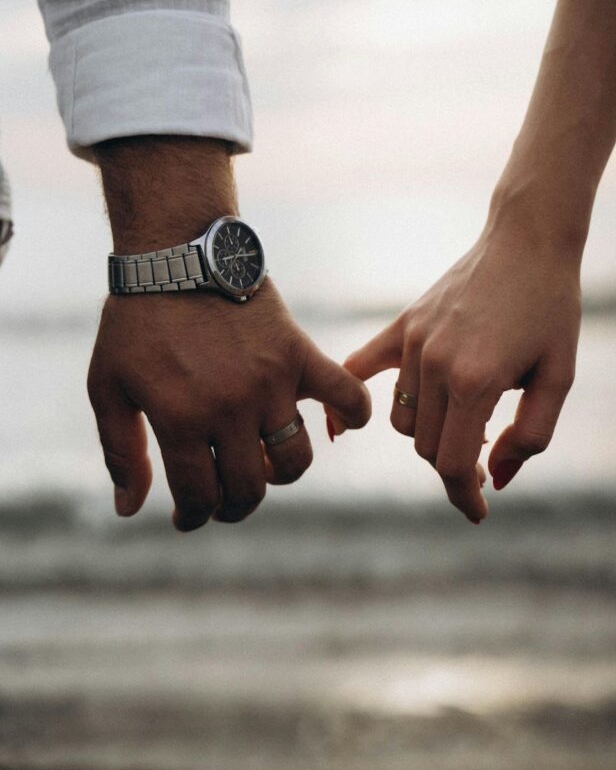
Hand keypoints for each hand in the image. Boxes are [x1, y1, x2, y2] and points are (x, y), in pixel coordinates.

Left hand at [88, 277, 370, 529]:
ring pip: (294, 460)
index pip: (200, 496)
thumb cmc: (137, 321)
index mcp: (181, 418)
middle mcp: (231, 408)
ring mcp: (271, 382)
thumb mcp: (108, 386)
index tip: (189, 515)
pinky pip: (346, 395)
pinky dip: (352, 415)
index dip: (193, 515)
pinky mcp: (299, 354)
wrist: (178, 254)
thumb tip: (132, 510)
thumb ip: (120, 451)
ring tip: (260, 463)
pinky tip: (336, 426)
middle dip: (233, 507)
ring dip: (279, 475)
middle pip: (249, 489)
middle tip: (222, 498)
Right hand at [340, 223, 580, 521]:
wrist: (527, 242)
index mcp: (476, 382)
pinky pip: (360, 368)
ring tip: (466, 418)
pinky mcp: (404, 325)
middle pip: (428, 447)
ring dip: (431, 434)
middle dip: (456, 463)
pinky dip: (345, 401)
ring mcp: (414, 342)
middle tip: (488, 456)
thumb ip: (531, 436)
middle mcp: (436, 364)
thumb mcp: (559, 377)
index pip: (455, 464)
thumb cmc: (551, 310)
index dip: (466, 496)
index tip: (479, 512)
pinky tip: (337, 430)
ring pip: (406, 420)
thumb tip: (497, 478)